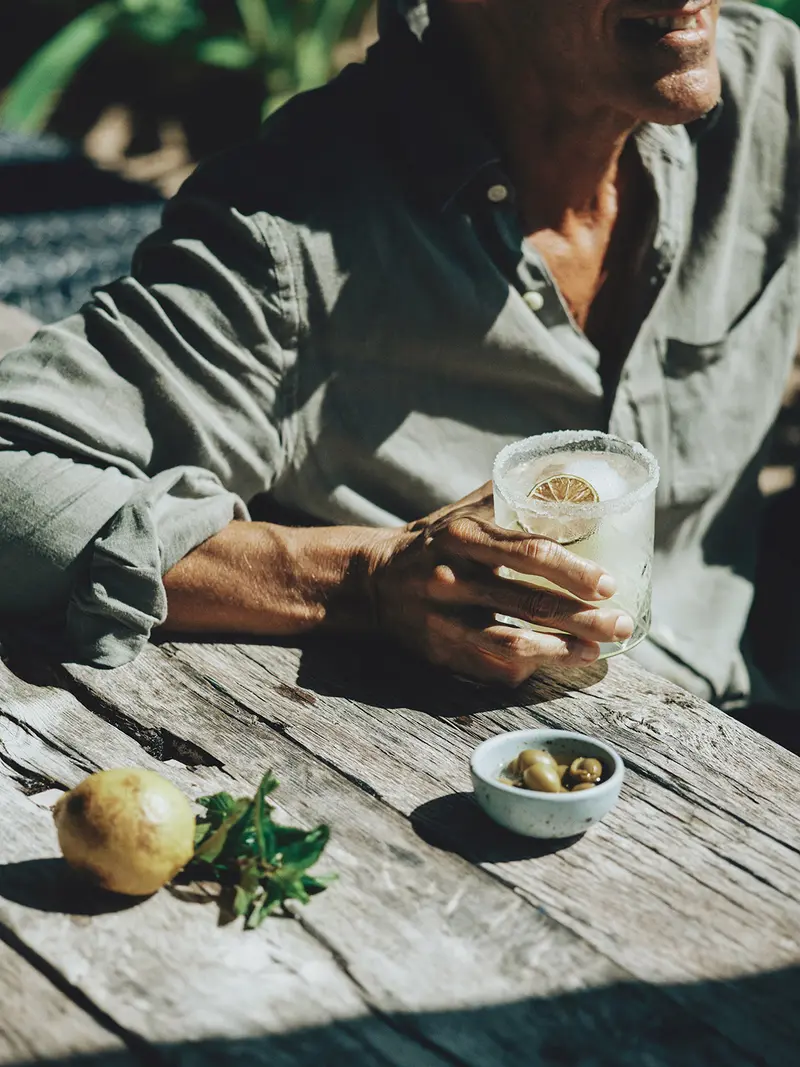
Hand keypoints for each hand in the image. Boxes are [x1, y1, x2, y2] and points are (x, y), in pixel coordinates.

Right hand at [369, 483, 632, 685]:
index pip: (528, 553)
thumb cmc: (433, 542)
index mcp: (463, 537)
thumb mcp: (462, 513)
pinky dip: (527, 668)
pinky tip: (554, 664)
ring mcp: (443, 620)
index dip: (573, 571)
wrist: (370, 580)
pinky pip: (489, 668)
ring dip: (560, 650)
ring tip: (595, 650)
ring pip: (511, 643)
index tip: (608, 584)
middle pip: (528, 603)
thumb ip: (509, 497)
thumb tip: (566, 473)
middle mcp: (451, 578)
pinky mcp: (439, 651)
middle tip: (619, 622)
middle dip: (582, 617)